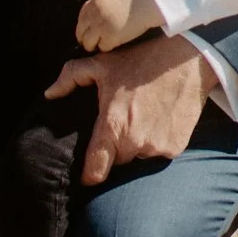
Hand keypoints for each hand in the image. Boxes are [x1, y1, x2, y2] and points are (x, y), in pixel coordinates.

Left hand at [43, 35, 213, 184]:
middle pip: (117, 161)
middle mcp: (135, 143)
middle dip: (116, 148)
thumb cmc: (141, 61)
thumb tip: (50, 93)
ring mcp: (157, 147)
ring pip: (138, 157)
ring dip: (136, 145)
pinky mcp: (175, 148)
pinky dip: (156, 142)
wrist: (187, 60)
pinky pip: (158, 153)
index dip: (88, 176)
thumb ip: (70, 77)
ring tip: (142, 118)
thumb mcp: (102, 64)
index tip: (87, 174)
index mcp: (113, 127)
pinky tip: (158, 120)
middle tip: (121, 123)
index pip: (95, 171)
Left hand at [76, 0, 162, 52]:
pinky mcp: (110, 37)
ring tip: (98, 46)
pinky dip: (106, 47)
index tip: (86, 29)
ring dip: (92, 45)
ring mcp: (101, 27)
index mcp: (95, 2)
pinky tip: (111, 44)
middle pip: (80, 32)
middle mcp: (94, 15)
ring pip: (88, 43)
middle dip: (83, 38)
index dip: (83, 24)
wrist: (147, 2)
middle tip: (89, 42)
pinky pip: (103, 47)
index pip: (81, 16)